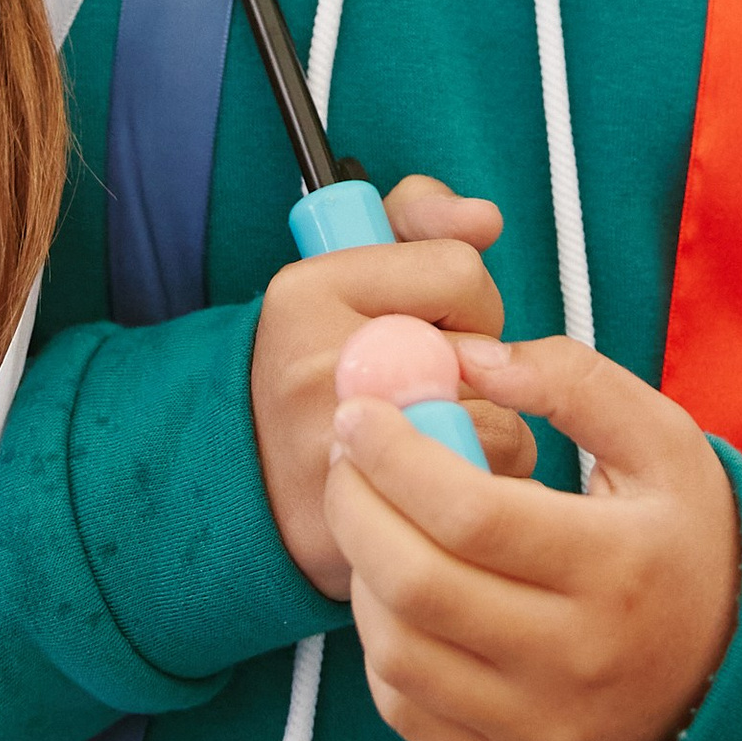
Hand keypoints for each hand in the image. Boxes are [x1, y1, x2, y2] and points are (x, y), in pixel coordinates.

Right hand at [251, 175, 534, 600]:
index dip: (467, 299)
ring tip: (432, 431)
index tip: (437, 320)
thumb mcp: (345, 266)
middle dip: (479, 369)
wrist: (240, 476)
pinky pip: (483, 492)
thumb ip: (417, 219)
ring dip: (489, 432)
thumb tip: (486, 219)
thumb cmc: (312, 361)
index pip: (460, 271)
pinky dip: (479, 485)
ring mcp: (340, 451)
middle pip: (486, 357)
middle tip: (431, 381)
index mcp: (307, 292)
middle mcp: (319, 369)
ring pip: (501, 429)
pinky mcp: (370, 521)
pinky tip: (433, 480)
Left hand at [321, 331, 738, 740]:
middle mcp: (577, 660)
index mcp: (616, 568)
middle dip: (355, 507)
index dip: (396, 457)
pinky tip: (397, 588)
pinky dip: (381, 642)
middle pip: (418, 586)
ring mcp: (540, 725)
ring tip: (373, 518)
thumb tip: (468, 358)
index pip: (471, 514)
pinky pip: (405, 708)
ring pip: (397, 651)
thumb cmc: (683, 539)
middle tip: (344, 457)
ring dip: (361, 571)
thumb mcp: (660, 441)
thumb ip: (571, 382)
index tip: (361, 412)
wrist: (734, 675)